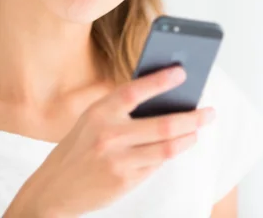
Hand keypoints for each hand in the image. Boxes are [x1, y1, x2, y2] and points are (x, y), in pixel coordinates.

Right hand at [4, 66, 214, 216]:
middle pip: (163, 124)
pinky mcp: (124, 180)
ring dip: (189, 138)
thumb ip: (120, 110)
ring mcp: (118, 159)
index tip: (182, 73)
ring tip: (197, 131)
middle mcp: (108, 134)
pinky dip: (169, 154)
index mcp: (99, 112)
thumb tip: (163, 99)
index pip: (134, 90)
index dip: (160, 80)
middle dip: (193, 118)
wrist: (53, 189)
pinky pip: (156, 164)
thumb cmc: (78, 149)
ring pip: (167, 147)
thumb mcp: (91, 121)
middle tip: (209, 113)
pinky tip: (176, 147)